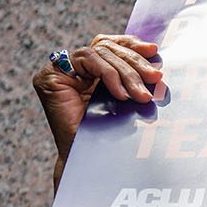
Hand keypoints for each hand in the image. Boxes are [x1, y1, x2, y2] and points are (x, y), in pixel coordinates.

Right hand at [31, 34, 160, 160]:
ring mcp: (60, 70)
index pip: (110, 46)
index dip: (131, 45)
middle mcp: (74, 67)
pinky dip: (108, 74)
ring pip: (99, 53)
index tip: (154, 51)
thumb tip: (156, 53)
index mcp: (92, 70)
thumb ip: (134, 75)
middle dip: (134, 63)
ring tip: (141, 95)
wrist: (95, 161)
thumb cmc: (115, 133)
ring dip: (126, 73)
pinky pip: (86, 59)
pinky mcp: (50, 75)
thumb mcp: (130, 96)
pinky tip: (121, 95)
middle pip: (107, 48)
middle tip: (155, 78)